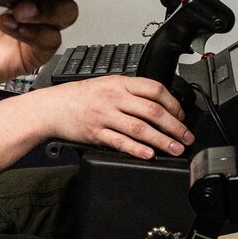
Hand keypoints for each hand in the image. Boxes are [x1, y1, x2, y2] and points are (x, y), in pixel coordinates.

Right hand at [33, 74, 192, 160]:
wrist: (51, 107)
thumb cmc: (79, 98)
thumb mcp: (107, 85)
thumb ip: (131, 93)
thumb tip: (159, 106)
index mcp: (120, 83)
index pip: (155, 90)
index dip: (173, 104)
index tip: (182, 117)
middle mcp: (114, 98)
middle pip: (152, 111)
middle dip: (174, 126)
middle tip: (186, 138)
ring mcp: (104, 116)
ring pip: (140, 128)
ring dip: (161, 140)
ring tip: (175, 149)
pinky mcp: (95, 133)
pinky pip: (119, 142)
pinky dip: (136, 149)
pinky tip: (148, 154)